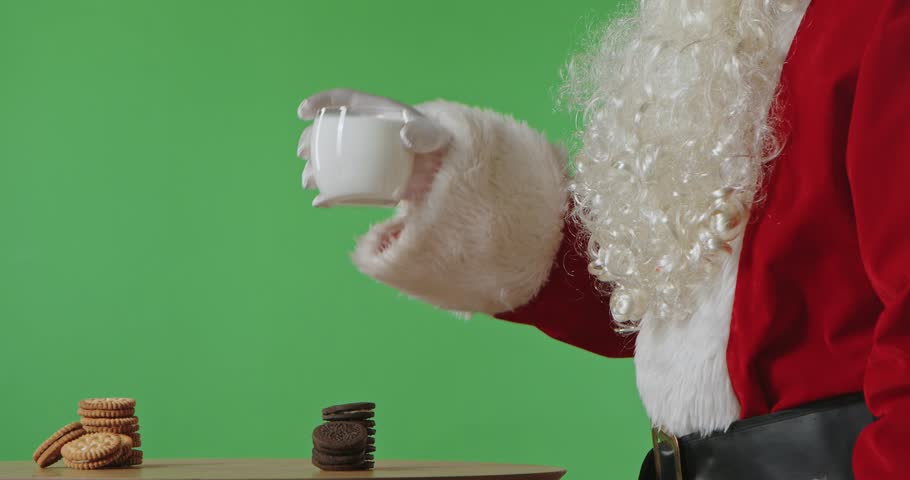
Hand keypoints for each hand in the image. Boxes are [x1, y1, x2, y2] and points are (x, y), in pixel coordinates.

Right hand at [296, 89, 450, 202]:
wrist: (445, 167)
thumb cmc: (439, 145)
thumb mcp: (436, 136)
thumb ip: (425, 134)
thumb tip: (404, 138)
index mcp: (377, 112)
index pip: (345, 100)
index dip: (322, 101)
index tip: (303, 111)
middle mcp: (364, 133)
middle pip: (329, 132)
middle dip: (310, 141)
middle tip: (303, 153)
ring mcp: (363, 158)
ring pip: (332, 161)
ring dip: (315, 171)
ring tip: (309, 181)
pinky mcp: (367, 181)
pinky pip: (344, 188)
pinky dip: (332, 197)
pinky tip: (321, 203)